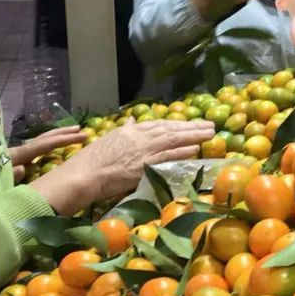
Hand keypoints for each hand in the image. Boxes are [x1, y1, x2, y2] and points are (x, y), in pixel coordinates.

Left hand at [9, 126, 88, 181]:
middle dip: (62, 132)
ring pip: (39, 141)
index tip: (84, 136)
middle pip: (44, 138)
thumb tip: (23, 167)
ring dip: (55, 137)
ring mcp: (15, 154)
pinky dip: (46, 145)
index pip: (47, 144)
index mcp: (18, 155)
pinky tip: (51, 150)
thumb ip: (11, 176)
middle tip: (79, 129)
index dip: (66, 139)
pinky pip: (34, 150)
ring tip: (69, 134)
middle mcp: (19, 151)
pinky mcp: (12, 161)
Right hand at [29, 119, 215, 215]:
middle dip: (192, 127)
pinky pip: (168, 157)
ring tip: (210, 134)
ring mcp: (143, 150)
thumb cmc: (92, 161)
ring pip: (173, 140)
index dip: (177, 124)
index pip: (159, 125)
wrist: (84, 174)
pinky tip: (195, 150)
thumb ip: (126, 129)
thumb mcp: (110, 139)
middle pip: (171, 129)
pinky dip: (182, 152)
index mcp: (131, 130)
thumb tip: (135, 120)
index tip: (191, 124)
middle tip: (210, 125)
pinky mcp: (144, 165)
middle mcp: (139, 136)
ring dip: (194, 136)